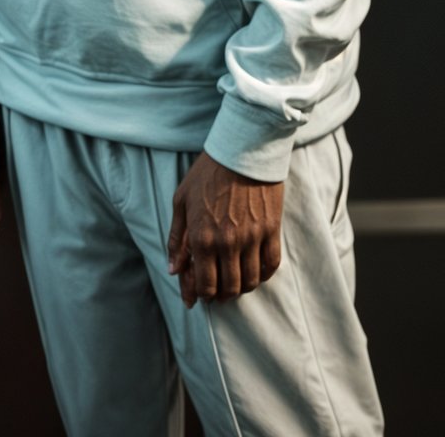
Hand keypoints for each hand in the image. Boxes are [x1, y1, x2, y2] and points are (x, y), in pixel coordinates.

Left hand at [167, 150, 283, 306]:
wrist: (243, 149)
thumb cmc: (208, 172)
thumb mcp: (182, 200)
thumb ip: (177, 238)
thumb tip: (173, 270)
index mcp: (202, 238)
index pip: (205, 285)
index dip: (203, 295)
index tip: (202, 292)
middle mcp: (227, 243)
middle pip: (229, 288)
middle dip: (222, 295)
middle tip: (219, 290)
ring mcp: (252, 238)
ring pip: (250, 281)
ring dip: (242, 287)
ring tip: (237, 281)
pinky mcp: (271, 230)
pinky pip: (271, 265)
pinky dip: (264, 275)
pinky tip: (256, 271)